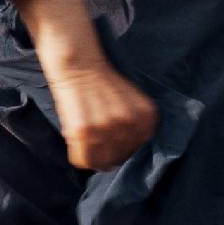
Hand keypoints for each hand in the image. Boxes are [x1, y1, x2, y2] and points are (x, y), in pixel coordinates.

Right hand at [17, 0, 158, 172]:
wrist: (79, 63)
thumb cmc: (103, 82)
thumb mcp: (131, 102)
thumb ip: (135, 125)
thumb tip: (128, 154)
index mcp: (147, 117)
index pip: (139, 151)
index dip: (124, 148)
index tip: (112, 142)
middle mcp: (131, 124)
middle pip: (122, 158)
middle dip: (109, 153)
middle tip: (96, 143)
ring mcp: (108, 128)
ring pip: (103, 162)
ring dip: (93, 155)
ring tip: (86, 142)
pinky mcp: (85, 131)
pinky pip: (84, 160)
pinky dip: (79, 157)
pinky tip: (76, 144)